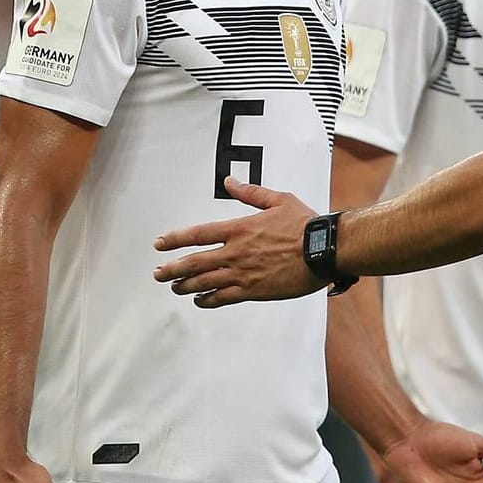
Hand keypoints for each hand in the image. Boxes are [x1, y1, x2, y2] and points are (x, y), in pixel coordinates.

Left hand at [154, 177, 321, 306]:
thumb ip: (250, 193)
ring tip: (175, 288)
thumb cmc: (305, 224)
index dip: (174, 240)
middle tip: (158, 273)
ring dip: (185, 286)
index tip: (159, 245)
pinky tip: (200, 301)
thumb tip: (230, 182)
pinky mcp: (254, 290)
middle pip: (194, 262)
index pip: (197, 234)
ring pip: (205, 283)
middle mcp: (236, 252)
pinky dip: (208, 301)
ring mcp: (243, 273)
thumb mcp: (277, 199)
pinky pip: (224, 298)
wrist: (324, 249)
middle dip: (172, 269)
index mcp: (239, 228)